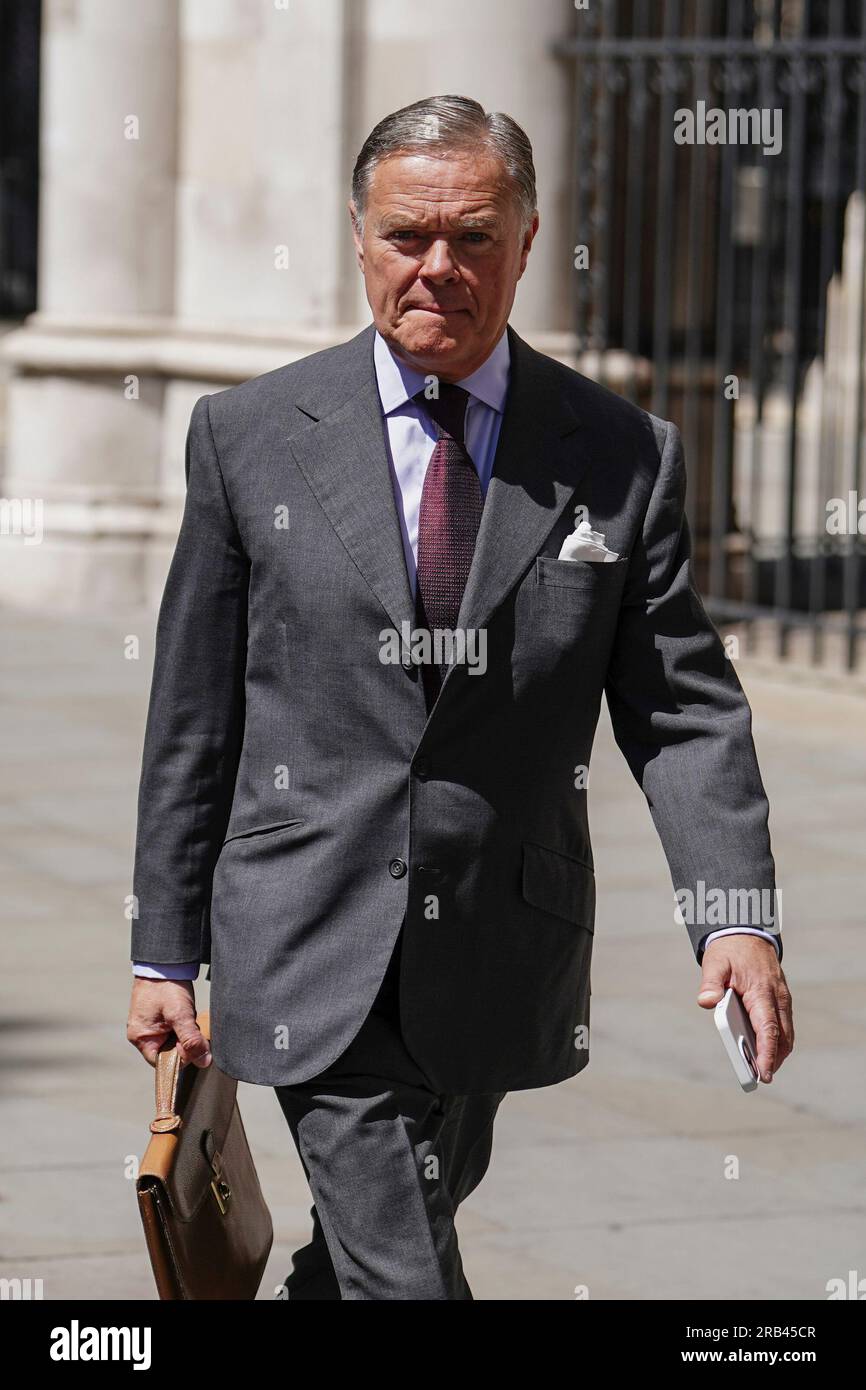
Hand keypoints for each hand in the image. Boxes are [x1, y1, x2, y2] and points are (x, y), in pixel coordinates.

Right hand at [127, 978, 211, 1068]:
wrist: (163, 962)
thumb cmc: (166, 986)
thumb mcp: (180, 1014)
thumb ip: (191, 1039)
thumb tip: (204, 1061)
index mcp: (141, 1038)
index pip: (163, 1063)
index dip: (180, 1057)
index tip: (190, 1041)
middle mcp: (142, 1035)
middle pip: (169, 1053)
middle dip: (184, 1042)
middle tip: (190, 1023)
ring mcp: (150, 1026)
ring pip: (174, 1041)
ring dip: (185, 1032)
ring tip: (187, 1015)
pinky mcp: (158, 1019)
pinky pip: (173, 1030)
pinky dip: (183, 1024)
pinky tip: (185, 1012)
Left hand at [697, 936, 792, 1082]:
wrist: (746, 932)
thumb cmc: (729, 950)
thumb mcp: (715, 962)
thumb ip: (710, 983)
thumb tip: (705, 1002)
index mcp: (762, 991)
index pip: (768, 1029)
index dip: (766, 1053)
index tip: (764, 1073)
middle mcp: (777, 998)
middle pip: (783, 1037)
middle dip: (774, 1059)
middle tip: (761, 1077)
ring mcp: (782, 999)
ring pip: (786, 1033)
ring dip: (777, 1051)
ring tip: (762, 1069)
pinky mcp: (780, 999)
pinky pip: (783, 1024)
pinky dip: (777, 1040)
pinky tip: (764, 1050)